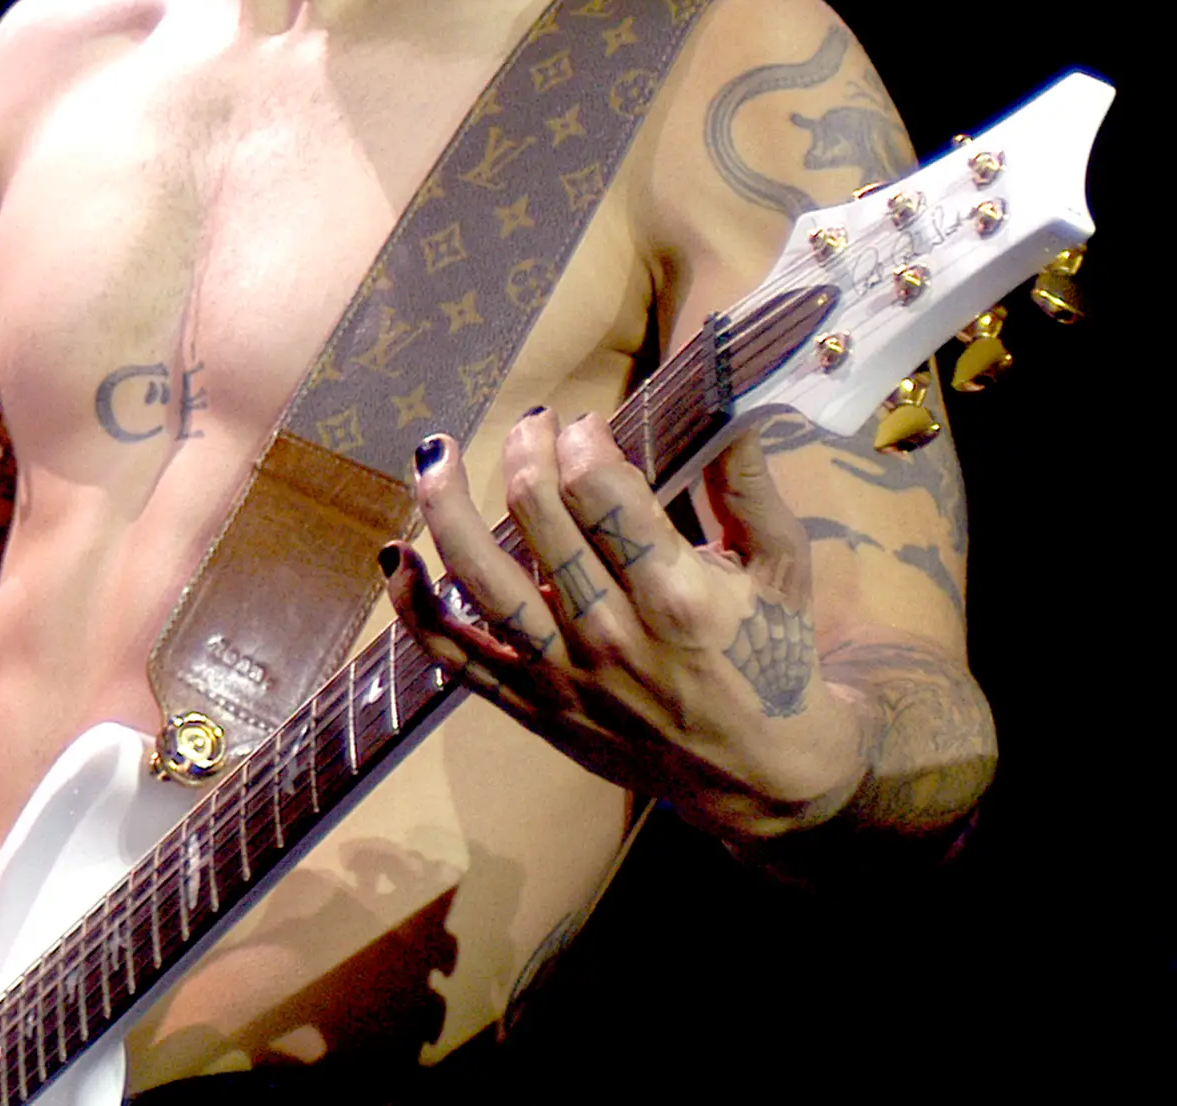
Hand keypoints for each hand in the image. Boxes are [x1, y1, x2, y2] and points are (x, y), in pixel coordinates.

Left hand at [384, 410, 865, 850]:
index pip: (601, 491)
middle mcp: (611, 634)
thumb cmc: (774, 657)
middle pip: (539, 517)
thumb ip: (747, 484)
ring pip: (482, 579)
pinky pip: (456, 655)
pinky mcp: (531, 707)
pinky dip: (414, 608)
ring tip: (435, 452)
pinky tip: (395, 556)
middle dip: (528, 452)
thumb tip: (731, 399)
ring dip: (447, 507)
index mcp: (676, 594)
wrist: (761, 777)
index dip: (581, 440)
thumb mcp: (781, 568)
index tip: (585, 424)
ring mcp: (563, 675)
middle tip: (534, 425)